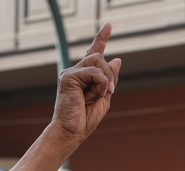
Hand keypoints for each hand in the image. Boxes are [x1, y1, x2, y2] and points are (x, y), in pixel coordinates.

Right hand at [50, 23, 121, 146]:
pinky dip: (100, 85)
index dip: (101, 38)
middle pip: (99, 56)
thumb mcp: (104, 97)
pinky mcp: (68, 77)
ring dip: (105, 80)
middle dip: (108, 74)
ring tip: (98, 95)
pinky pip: (94, 72)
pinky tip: (92, 96)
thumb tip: (117, 59)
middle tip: (108, 91)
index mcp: (84, 77)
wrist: (72, 132)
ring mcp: (70, 73)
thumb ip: (109, 79)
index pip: (93, 53)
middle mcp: (75, 72)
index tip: (108, 25)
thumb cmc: (85, 119)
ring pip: (97, 61)